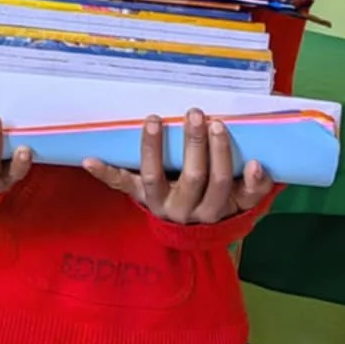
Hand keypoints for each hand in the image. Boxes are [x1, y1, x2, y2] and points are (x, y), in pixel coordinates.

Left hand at [83, 111, 274, 222]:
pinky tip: (88, 159)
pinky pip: (121, 185)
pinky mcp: (138, 197)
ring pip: (155, 177)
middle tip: (196, 114)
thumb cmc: (219, 201)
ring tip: (154, 119)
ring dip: (153, 148)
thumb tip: (256, 164)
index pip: (221, 182)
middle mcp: (185, 211)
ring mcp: (158, 203)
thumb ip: (256, 186)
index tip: (221, 126)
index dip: (222, 155)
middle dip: (195, 144)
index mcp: (214, 209)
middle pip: (193, 177)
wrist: (190, 229)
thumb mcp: (242, 200)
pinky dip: (105, 172)